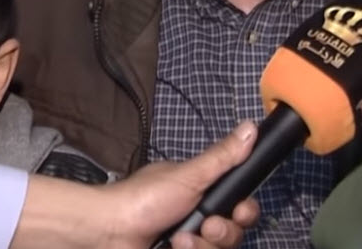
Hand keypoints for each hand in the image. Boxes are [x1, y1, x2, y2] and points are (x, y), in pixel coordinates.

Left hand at [104, 121, 258, 248]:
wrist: (111, 231)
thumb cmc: (146, 198)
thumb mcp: (190, 174)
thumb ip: (223, 157)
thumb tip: (251, 126)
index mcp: (204, 195)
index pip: (240, 207)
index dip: (245, 212)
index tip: (240, 210)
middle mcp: (199, 220)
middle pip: (234, 234)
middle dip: (224, 232)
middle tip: (207, 226)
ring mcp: (190, 243)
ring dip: (202, 247)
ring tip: (179, 240)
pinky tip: (172, 248)